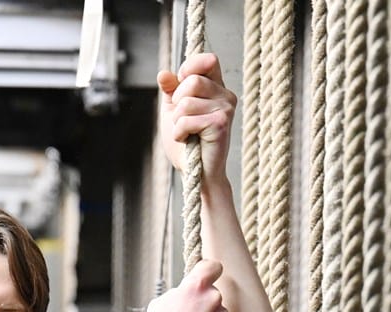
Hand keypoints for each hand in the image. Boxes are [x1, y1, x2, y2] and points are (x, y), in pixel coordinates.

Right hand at [140, 259, 232, 311]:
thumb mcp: (159, 305)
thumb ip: (177, 293)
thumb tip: (184, 293)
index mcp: (196, 287)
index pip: (212, 266)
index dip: (210, 269)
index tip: (209, 272)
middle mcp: (213, 298)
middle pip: (211, 292)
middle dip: (201, 301)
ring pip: (216, 310)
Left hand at [158, 53, 236, 180]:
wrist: (196, 173)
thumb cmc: (187, 142)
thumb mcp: (173, 111)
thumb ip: (170, 90)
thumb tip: (163, 74)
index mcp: (216, 87)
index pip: (208, 60)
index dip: (189, 67)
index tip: (180, 84)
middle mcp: (226, 95)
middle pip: (192, 80)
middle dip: (177, 101)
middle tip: (181, 118)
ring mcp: (226, 109)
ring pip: (187, 100)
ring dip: (177, 120)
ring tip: (185, 131)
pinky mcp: (221, 124)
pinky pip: (188, 119)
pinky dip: (179, 132)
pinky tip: (187, 139)